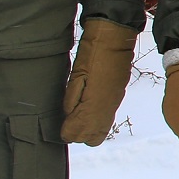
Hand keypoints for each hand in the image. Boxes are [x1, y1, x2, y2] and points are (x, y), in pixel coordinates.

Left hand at [60, 18, 136, 144]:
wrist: (115, 40)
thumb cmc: (92, 55)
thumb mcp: (76, 76)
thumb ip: (71, 100)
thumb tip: (68, 116)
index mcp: (92, 105)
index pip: (76, 133)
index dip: (67, 132)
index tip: (61, 125)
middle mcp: (105, 110)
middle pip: (90, 138)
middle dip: (77, 134)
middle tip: (68, 123)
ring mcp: (113, 105)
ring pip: (100, 132)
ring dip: (87, 129)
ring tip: (77, 119)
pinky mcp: (117, 99)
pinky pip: (107, 121)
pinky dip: (96, 122)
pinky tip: (88, 113)